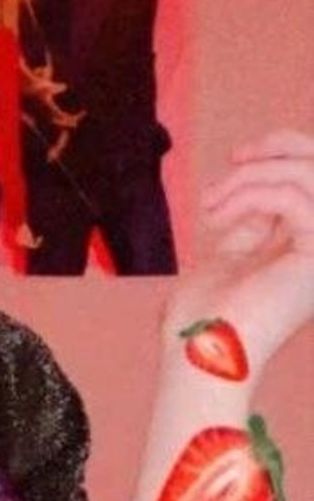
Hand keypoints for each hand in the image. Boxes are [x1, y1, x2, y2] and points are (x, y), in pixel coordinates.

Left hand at [167, 130, 313, 377]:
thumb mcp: (231, 254)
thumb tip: (262, 190)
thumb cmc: (204, 315)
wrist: (197, 351)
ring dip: (253, 176)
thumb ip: (255, 223)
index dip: (283, 153)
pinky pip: (294, 197)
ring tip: (214, 201)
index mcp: (309, 248)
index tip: (236, 161)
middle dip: (276, 149)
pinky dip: (251, 194)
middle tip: (232, 162)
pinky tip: (219, 217)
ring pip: (309, 176)